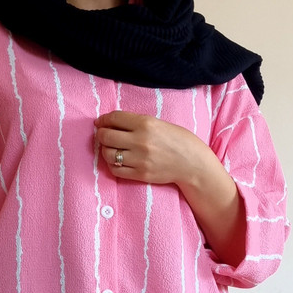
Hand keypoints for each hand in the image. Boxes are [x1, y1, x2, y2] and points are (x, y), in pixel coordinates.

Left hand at [94, 110, 213, 187]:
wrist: (192, 163)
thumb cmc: (177, 140)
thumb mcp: (159, 123)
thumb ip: (136, 122)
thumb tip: (112, 122)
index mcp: (145, 123)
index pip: (114, 118)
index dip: (103, 120)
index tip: (100, 122)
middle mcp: (140, 141)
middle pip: (106, 137)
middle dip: (100, 134)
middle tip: (102, 135)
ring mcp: (139, 159)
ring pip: (108, 154)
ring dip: (105, 151)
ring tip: (110, 149)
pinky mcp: (140, 174)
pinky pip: (115, 170)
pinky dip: (112, 165)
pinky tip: (117, 161)